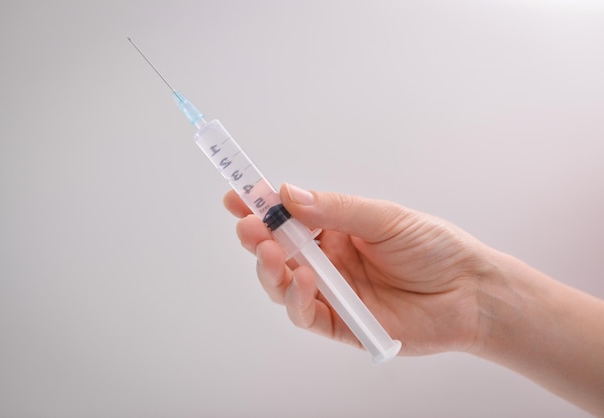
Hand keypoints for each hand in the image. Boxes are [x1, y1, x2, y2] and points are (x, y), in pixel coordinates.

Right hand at [224, 183, 495, 355]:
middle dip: (258, 238)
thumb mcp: (384, 218)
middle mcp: (328, 260)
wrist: (470, 293)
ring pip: (282, 284)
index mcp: (336, 229)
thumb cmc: (434, 248)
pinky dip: (296, 300)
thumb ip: (336, 209)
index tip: (236, 196)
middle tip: (249, 227)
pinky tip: (302, 282)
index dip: (260, 207)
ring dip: (270, 269)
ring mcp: (331, 293)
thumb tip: (288, 193)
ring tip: (271, 253)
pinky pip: (306, 315)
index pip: (289, 216)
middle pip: (278, 251)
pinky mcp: (340, 324)